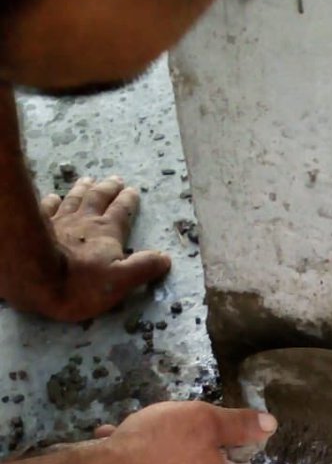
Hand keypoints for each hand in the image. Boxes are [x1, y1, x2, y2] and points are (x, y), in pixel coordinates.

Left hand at [37, 175, 170, 321]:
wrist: (35, 280)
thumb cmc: (80, 284)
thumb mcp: (121, 282)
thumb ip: (144, 268)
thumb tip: (165, 258)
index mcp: (107, 232)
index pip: (122, 211)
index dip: (128, 201)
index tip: (133, 190)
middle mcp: (85, 221)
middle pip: (99, 199)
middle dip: (109, 188)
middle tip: (115, 179)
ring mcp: (60, 222)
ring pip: (75, 199)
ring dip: (83, 189)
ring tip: (89, 180)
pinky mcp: (40, 227)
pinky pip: (48, 208)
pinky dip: (53, 201)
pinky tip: (54, 196)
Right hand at [94, 401, 276, 463]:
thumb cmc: (158, 448)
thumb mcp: (205, 421)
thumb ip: (239, 423)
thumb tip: (271, 425)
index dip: (225, 440)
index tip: (201, 426)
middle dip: (182, 444)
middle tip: (162, 425)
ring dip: (152, 452)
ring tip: (130, 432)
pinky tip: (113, 445)